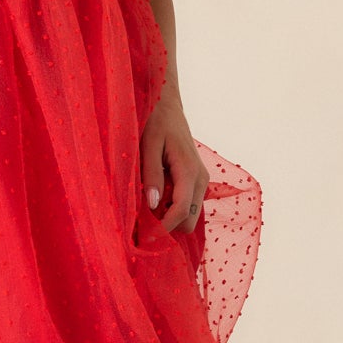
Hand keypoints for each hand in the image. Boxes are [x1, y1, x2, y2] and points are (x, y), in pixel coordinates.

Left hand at [140, 90, 207, 235]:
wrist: (166, 105)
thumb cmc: (154, 121)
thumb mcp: (147, 146)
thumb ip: (151, 175)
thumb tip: (152, 205)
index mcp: (189, 171)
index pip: (180, 213)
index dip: (163, 229)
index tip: (143, 238)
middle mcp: (200, 179)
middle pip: (189, 221)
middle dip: (167, 227)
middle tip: (141, 223)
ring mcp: (200, 180)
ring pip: (189, 216)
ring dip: (169, 218)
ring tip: (144, 210)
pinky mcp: (195, 180)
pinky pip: (187, 205)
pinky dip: (171, 209)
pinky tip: (153, 199)